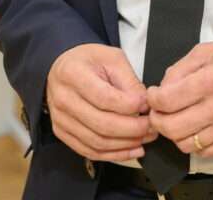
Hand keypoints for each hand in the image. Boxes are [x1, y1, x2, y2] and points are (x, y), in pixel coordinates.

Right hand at [46, 43, 156, 161]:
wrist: (64, 68)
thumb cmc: (89, 60)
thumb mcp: (112, 57)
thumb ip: (129, 81)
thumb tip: (145, 105)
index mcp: (73, 73)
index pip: (104, 97)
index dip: (129, 105)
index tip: (147, 104)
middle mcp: (63, 99)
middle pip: (102, 124)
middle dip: (132, 128)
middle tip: (152, 125)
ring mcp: (61, 120)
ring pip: (97, 142)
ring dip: (126, 144)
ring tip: (146, 137)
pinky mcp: (63, 134)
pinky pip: (90, 151)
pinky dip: (114, 154)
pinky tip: (131, 149)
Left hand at [146, 38, 212, 157]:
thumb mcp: (207, 51)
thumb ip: (180, 69)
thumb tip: (162, 89)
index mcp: (212, 80)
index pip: (168, 100)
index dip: (152, 99)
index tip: (152, 95)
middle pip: (172, 127)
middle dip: (157, 120)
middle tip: (158, 110)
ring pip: (185, 144)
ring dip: (174, 133)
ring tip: (176, 118)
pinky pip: (204, 152)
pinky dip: (193, 142)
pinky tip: (194, 127)